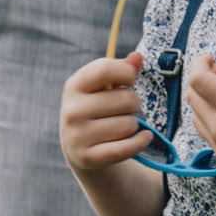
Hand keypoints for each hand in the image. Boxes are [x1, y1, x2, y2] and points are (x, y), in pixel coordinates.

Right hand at [60, 52, 153, 171]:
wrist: (82, 148)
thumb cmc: (99, 109)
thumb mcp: (105, 87)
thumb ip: (124, 69)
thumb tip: (137, 57)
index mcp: (74, 86)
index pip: (105, 69)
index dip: (127, 72)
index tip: (130, 80)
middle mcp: (71, 110)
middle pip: (127, 99)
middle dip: (133, 103)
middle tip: (123, 109)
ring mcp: (77, 136)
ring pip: (130, 124)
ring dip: (133, 125)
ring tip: (120, 126)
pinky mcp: (88, 158)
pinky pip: (128, 147)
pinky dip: (141, 141)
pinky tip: (143, 137)